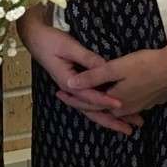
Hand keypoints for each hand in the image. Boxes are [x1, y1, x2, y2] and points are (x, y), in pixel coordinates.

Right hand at [18, 9, 139, 135]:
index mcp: (68, 83)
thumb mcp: (69, 46)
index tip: (121, 105)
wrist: (36, 38)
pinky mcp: (76, 85)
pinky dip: (103, 108)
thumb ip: (87, 58)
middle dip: (111, 120)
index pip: (89, 96)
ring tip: (127, 125)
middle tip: (130, 128)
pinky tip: (114, 112)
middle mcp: (71, 90)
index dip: (105, 100)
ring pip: (92, 109)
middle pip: (92, 110)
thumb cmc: (51, 41)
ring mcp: (73, 89)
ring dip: (109, 117)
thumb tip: (105, 68)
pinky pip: (91, 100)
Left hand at [63, 44, 166, 117]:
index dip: (72, 98)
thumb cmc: (145, 64)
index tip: (58, 93)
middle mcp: (126, 109)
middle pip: (101, 109)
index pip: (88, 104)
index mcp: (115, 102)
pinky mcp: (151, 101)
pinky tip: (121, 98)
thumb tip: (69, 83)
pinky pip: (130, 105)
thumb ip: (93, 76)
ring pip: (117, 109)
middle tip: (68, 97)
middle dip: (85, 104)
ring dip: (103, 106)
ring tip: (92, 100)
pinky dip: (120, 103)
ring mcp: (141, 106)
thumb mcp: (116, 67)